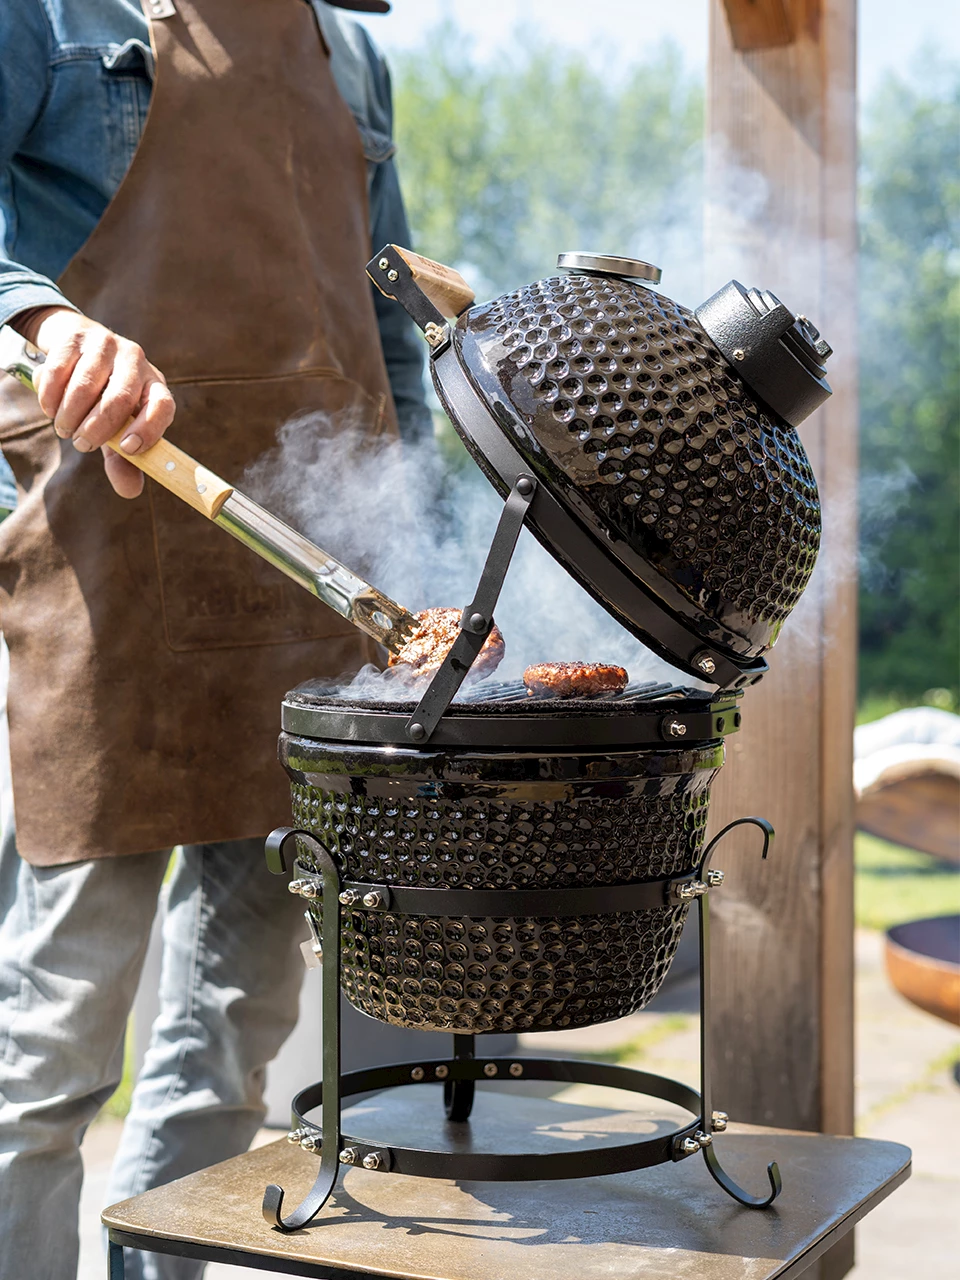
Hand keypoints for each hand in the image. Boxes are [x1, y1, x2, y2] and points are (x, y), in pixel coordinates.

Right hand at [16, 306, 175, 498]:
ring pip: (86, 385)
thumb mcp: (116, 429)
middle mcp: (136, 361)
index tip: (127, 449)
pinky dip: (51, 396)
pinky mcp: (76, 336)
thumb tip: (131, 492)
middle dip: (96, 429)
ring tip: (64, 428)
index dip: (149, 429)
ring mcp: (106, 344)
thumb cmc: (102, 398)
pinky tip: (50, 408)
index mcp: (154, 386)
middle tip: (80, 444)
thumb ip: (123, 461)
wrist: (75, 349)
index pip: (163, 406)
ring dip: (70, 415)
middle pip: (120, 398)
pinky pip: (60, 370)